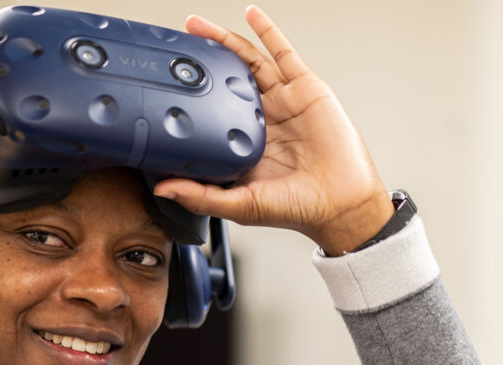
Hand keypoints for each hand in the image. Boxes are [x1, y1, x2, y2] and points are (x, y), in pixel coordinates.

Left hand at [152, 5, 394, 255]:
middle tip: (178, 42)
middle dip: (202, 58)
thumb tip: (162, 189)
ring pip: (248, 61)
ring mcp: (283, 101)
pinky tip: (252, 14)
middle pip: (226, 78)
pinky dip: (268, 31)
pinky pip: (284, 53)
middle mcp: (262, 118)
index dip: (189, 95)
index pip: (210, 110)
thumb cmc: (296, 208)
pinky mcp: (305, 88)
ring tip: (198, 25)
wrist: (340, 204)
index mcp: (243, 142)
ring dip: (224, 40)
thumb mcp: (239, 205)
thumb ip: (200, 196)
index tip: (163, 83)